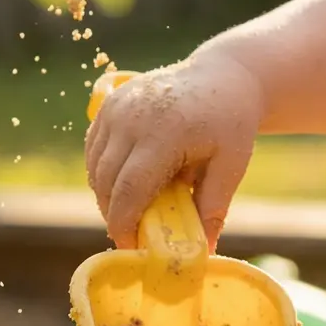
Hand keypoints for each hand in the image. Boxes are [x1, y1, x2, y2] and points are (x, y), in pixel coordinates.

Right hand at [84, 52, 262, 248]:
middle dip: (114, 215)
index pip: (129, 189)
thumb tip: (204, 251)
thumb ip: (213, 207)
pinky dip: (102, 174)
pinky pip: (94, 150)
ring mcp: (117, 107)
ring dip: (106, 197)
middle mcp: (132, 117)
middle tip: (132, 235)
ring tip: (130, 212)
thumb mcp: (231, 165)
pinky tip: (122, 186)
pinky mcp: (109, 103)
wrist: (222, 75)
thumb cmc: (231, 122)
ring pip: (95, 168)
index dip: (124, 224)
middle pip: (106, 182)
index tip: (132, 247)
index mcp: (164, 132)